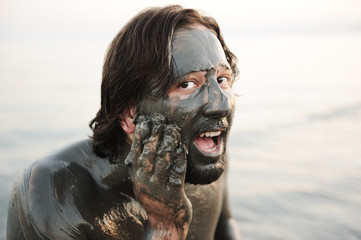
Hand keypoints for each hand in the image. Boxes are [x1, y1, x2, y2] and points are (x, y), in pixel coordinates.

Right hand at [125, 113, 191, 238]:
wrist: (164, 223)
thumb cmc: (155, 197)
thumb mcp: (143, 181)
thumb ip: (142, 164)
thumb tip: (143, 141)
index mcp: (137, 176)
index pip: (136, 152)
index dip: (141, 135)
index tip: (145, 120)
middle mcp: (145, 181)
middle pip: (148, 154)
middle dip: (155, 135)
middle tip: (160, 119)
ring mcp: (159, 188)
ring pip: (163, 161)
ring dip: (168, 143)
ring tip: (172, 129)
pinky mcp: (173, 194)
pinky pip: (177, 172)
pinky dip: (179, 158)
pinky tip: (182, 148)